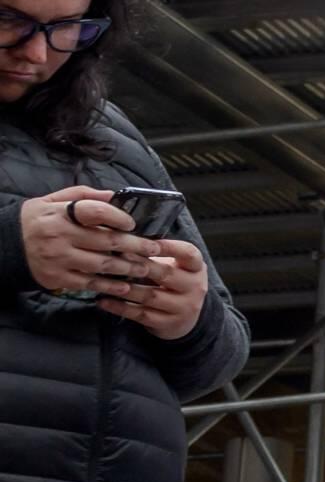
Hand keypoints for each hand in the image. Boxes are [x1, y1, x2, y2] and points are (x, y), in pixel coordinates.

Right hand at [19, 187, 155, 296]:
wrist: (8, 245)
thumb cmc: (39, 220)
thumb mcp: (54, 200)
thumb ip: (84, 196)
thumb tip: (116, 195)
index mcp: (60, 213)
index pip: (94, 212)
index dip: (117, 217)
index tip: (133, 223)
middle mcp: (59, 236)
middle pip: (106, 241)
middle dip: (136, 246)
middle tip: (154, 249)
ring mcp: (59, 259)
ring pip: (102, 264)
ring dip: (128, 267)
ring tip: (146, 267)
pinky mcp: (57, 278)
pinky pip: (89, 283)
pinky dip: (110, 286)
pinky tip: (125, 286)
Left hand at [101, 237, 206, 340]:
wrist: (185, 317)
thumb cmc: (173, 283)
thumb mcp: (175, 266)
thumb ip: (156, 255)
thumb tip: (123, 241)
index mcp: (196, 268)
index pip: (189, 254)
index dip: (169, 247)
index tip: (147, 243)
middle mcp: (195, 287)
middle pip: (166, 274)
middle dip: (140, 265)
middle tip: (117, 257)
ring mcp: (184, 307)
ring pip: (151, 296)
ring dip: (126, 288)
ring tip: (104, 281)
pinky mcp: (169, 323)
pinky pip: (141, 315)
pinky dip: (120, 308)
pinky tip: (104, 301)